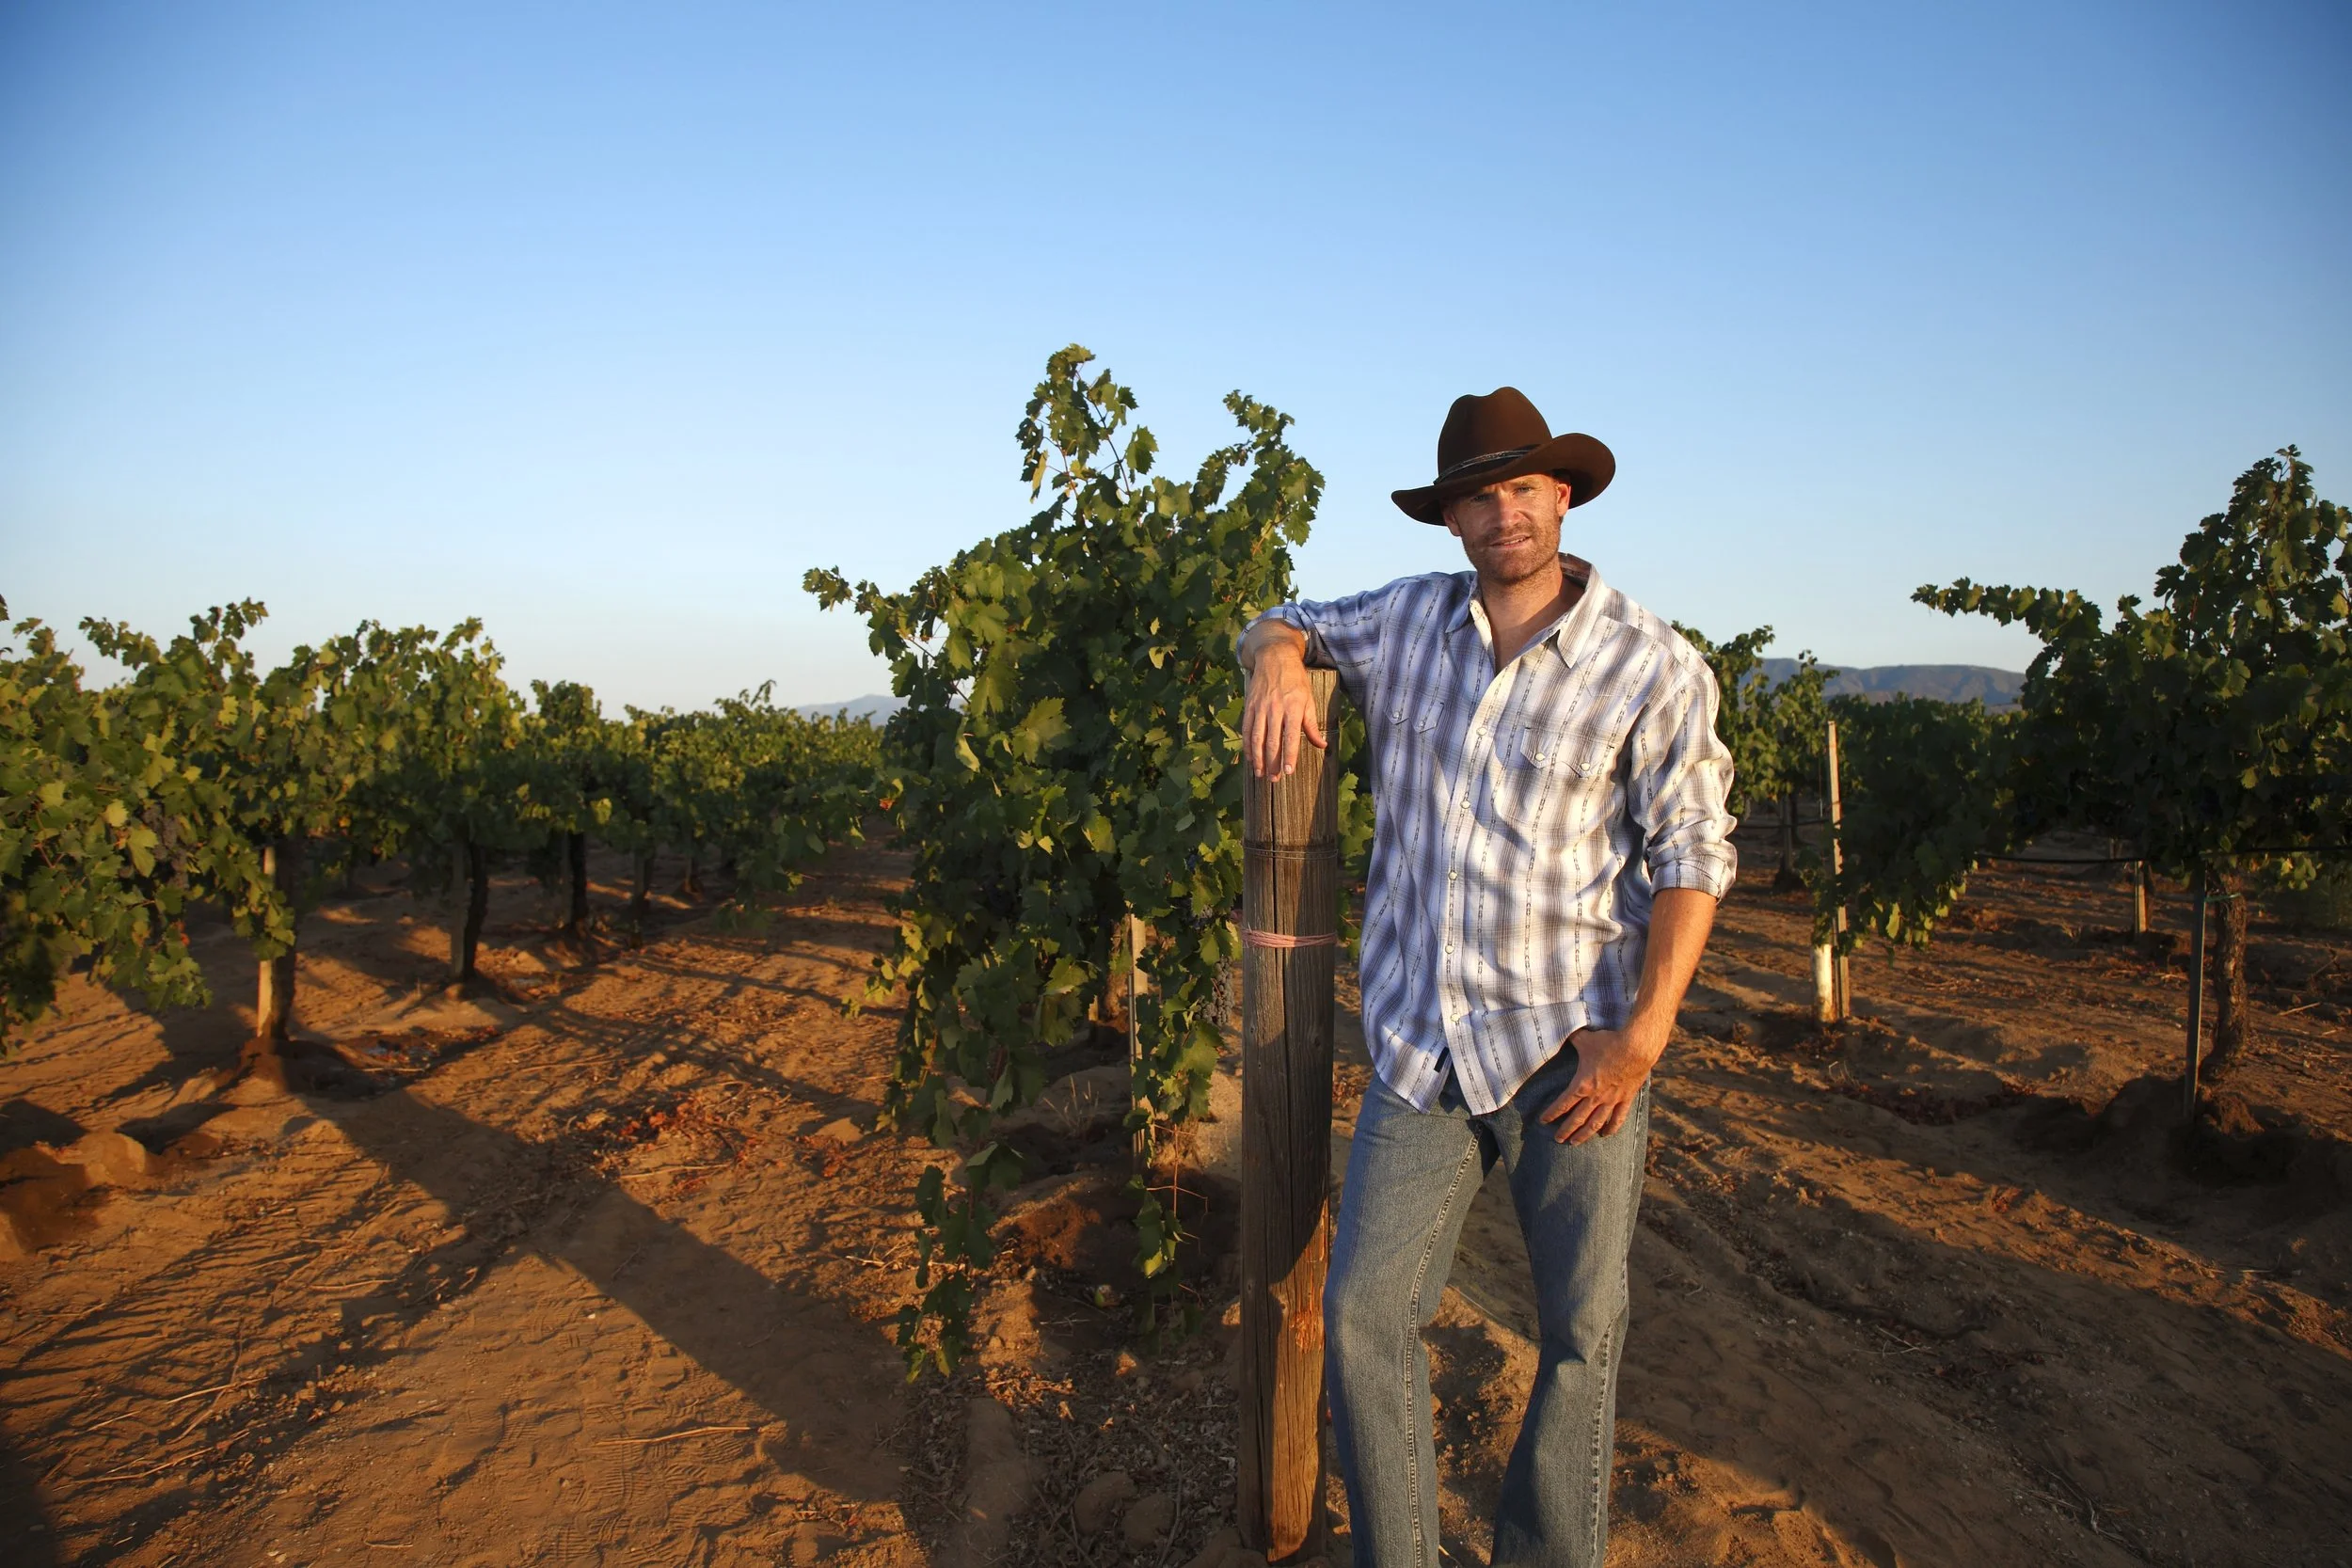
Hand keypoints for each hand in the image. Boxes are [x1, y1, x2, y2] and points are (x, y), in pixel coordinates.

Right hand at [1242, 636, 1326, 778]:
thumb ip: (1312, 725)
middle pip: (1272, 741)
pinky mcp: (1250, 706)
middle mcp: (1275, 708)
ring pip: (1256, 738)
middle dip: (1272, 762)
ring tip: (1260, 773)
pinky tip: (1250, 758)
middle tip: (1274, 779)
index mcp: (1293, 707)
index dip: (1289, 756)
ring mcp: (1260, 707)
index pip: (1290, 737)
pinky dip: (1247, 745)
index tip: (1288, 772)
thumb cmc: (1295, 680)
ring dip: (1258, 758)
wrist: (1275, 657)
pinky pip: (1247, 729)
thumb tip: (1322, 746)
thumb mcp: (1309, 699)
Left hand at [1538, 1025, 1660, 1143]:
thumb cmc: (1609, 1042)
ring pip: (1596, 1123)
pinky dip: (1612, 1128)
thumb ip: (1572, 1038)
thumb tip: (1561, 1030)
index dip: (1552, 1113)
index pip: (1563, 1103)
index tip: (1543, 1121)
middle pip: (1577, 1119)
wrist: (1637, 1047)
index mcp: (1582, 1084)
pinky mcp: (1626, 1098)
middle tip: (1558, 1140)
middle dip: (1566, 1130)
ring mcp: (1612, 1100)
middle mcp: (1596, 1096)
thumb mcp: (1585, 1039)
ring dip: (1585, 1134)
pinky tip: (1606, 1135)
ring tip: (1576, 1143)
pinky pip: (1618, 1118)